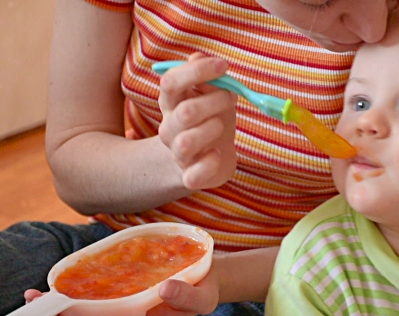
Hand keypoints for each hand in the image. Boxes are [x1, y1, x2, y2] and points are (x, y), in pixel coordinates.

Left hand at [24, 270, 219, 315]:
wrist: (207, 279)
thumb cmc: (205, 290)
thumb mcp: (204, 296)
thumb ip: (187, 296)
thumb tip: (165, 289)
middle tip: (37, 305)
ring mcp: (124, 308)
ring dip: (62, 311)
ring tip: (40, 296)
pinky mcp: (122, 294)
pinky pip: (94, 301)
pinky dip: (75, 295)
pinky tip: (63, 284)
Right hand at [157, 53, 238, 189]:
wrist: (206, 159)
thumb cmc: (210, 120)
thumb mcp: (211, 94)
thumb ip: (206, 77)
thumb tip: (198, 55)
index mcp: (171, 103)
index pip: (171, 82)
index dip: (197, 70)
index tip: (223, 65)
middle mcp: (169, 127)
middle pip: (185, 112)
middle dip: (214, 101)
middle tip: (230, 98)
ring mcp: (178, 153)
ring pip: (187, 142)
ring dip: (212, 130)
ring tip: (220, 127)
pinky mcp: (190, 176)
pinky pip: (194, 175)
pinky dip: (209, 165)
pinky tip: (217, 155)